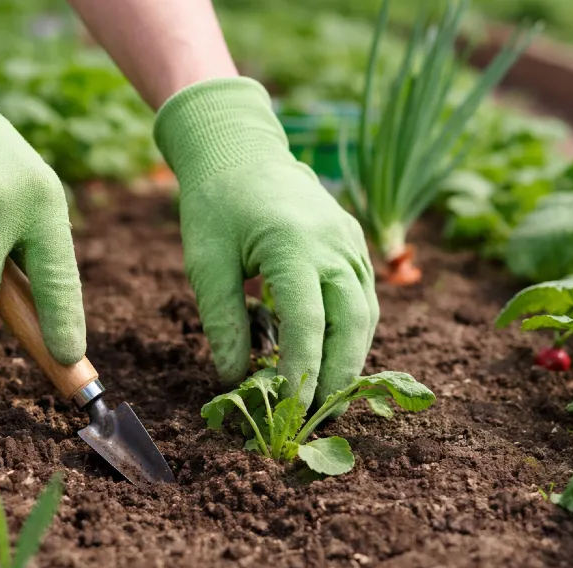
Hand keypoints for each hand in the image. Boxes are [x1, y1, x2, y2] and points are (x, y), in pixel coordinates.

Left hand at [154, 78, 378, 407]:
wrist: (239, 148)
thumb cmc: (215, 203)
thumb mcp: (206, 262)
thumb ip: (223, 322)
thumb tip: (233, 379)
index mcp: (294, 244)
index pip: (308, 323)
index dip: (301, 372)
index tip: (289, 409)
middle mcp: (334, 243)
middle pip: (354, 323)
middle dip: (340, 375)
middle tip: (321, 415)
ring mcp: (350, 241)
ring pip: (366, 313)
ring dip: (352, 357)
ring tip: (330, 396)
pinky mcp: (353, 242)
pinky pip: (363, 295)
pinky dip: (353, 331)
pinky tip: (334, 356)